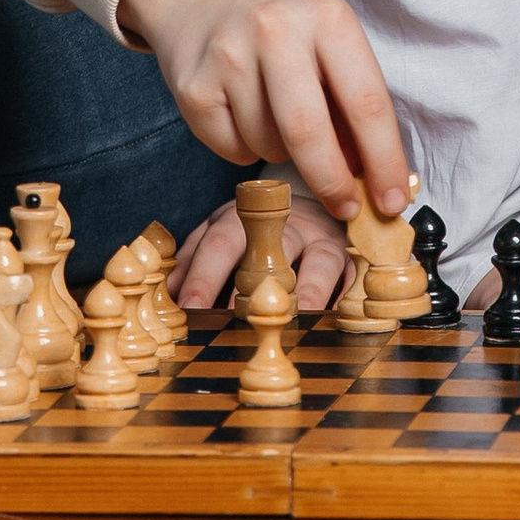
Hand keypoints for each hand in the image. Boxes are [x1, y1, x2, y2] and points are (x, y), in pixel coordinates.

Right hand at [118, 0, 409, 216]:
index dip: (384, 159)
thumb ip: (350, 98)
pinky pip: (233, 150)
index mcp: (326, 17)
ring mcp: (229, 58)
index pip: (366, 102)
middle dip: (332, 182)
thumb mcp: (327, 37)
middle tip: (346, 205)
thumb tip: (372, 175)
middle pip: (309, 132)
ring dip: (283, 154)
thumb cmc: (280, 23)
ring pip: (269, 146)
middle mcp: (276, 31)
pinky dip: (246, 146)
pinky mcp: (193, 87)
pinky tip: (241, 111)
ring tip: (276, 115)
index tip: (393, 200)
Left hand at [172, 188, 355, 314]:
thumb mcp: (219, 234)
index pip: (221, 245)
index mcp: (244, 219)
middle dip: (256, 285)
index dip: (205, 276)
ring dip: (308, 291)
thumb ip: (193, 260)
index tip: (189, 308)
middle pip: (273, 249)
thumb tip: (165, 294)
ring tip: (297, 319)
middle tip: (241, 318)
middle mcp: (286, 225)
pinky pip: (353, 276)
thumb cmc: (256, 229)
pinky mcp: (350, 256)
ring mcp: (322, 239)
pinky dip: (346, 298)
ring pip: (320, 261)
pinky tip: (337, 322)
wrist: (312, 198)